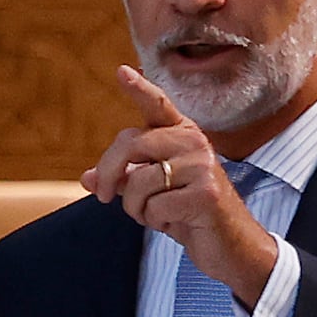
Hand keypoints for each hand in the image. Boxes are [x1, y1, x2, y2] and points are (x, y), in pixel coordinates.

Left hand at [83, 67, 279, 301]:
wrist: (229, 245)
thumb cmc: (188, 214)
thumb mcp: (152, 194)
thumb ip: (123, 180)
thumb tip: (86, 178)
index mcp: (182, 135)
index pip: (157, 106)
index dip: (139, 89)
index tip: (121, 71)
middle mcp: (194, 142)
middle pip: (130, 145)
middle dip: (108, 175)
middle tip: (103, 197)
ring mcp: (203, 165)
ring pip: (138, 182)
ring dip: (137, 208)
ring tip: (158, 213)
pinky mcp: (206, 192)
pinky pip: (155, 207)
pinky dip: (156, 221)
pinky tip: (178, 222)